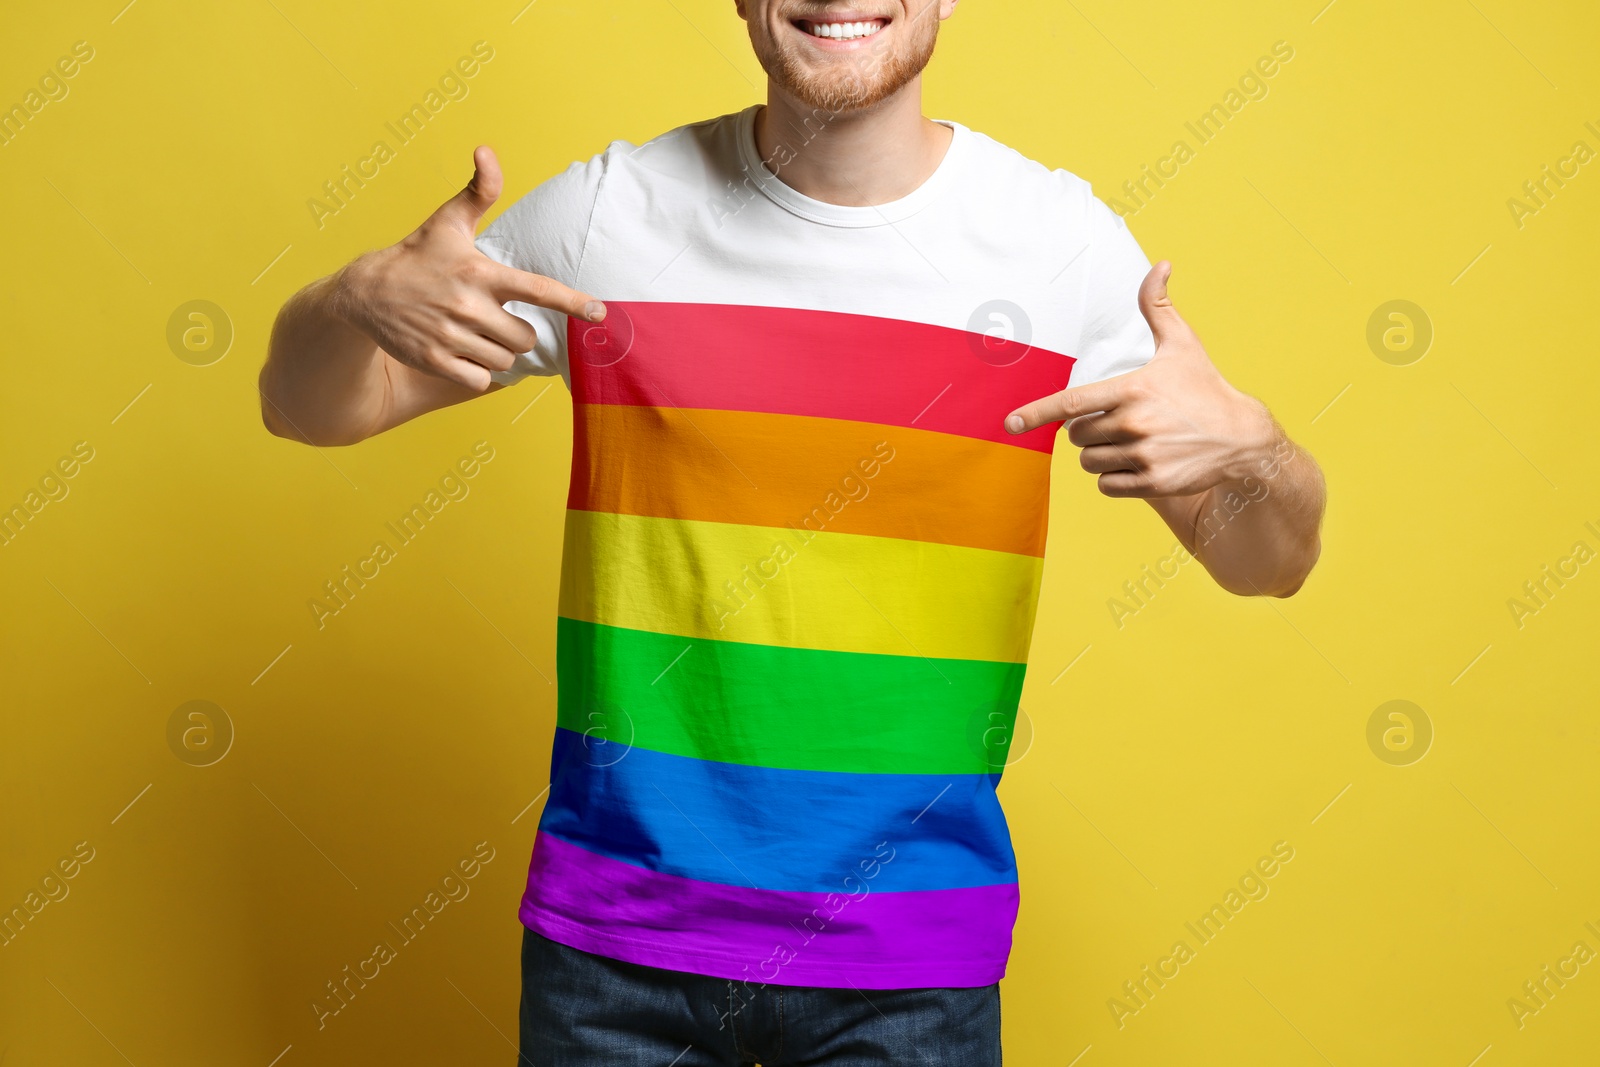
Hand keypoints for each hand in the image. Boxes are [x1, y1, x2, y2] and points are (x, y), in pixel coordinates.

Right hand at [330, 145, 605, 391]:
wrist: (365, 292)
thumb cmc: (417, 255)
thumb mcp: (448, 221)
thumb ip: (479, 191)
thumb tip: (486, 150)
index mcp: (480, 273)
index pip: (538, 289)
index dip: (573, 302)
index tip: (600, 313)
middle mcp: (468, 306)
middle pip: (526, 338)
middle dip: (518, 333)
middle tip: (497, 320)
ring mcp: (450, 336)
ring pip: (505, 361)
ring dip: (499, 353)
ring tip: (477, 334)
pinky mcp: (434, 361)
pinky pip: (479, 380)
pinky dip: (478, 372)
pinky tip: (464, 354)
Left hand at [1004, 261, 1278, 497]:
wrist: (1243, 438)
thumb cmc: (1205, 388)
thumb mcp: (1182, 344)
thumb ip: (1158, 307)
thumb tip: (1160, 264)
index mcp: (1132, 389)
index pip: (1071, 404)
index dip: (1036, 413)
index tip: (1010, 424)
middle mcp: (1134, 423)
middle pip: (1077, 436)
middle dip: (1088, 430)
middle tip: (1119, 422)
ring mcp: (1143, 455)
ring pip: (1089, 462)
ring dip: (1100, 455)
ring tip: (1132, 443)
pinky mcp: (1153, 483)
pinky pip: (1106, 486)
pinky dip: (1114, 479)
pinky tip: (1139, 465)